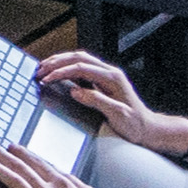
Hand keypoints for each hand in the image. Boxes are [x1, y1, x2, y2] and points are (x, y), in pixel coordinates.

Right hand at [31, 49, 180, 153]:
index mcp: (113, 78)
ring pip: (81, 60)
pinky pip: (83, 70)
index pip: (82, 68)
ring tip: (44, 68)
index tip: (46, 79)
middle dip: (57, 62)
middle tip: (40, 70)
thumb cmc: (135, 124)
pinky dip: (68, 69)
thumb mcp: (117, 114)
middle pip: (80, 58)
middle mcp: (110, 73)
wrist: (147, 129)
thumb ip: (97, 100)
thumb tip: (76, 91)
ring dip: (61, 62)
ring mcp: (107, 76)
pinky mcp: (103, 82)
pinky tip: (57, 74)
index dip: (61, 72)